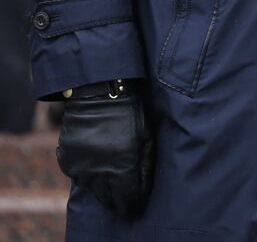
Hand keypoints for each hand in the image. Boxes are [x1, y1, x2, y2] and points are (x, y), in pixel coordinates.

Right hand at [56, 79, 153, 218]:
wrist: (100, 93)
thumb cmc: (131, 113)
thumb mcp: (146, 139)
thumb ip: (145, 167)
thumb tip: (141, 190)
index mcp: (121, 168)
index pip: (126, 200)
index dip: (131, 206)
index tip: (134, 207)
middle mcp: (98, 172)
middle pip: (107, 199)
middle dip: (116, 200)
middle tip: (123, 198)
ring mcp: (80, 167)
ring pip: (92, 188)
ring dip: (101, 186)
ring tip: (110, 177)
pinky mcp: (67, 160)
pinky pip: (77, 175)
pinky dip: (86, 173)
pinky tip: (96, 162)